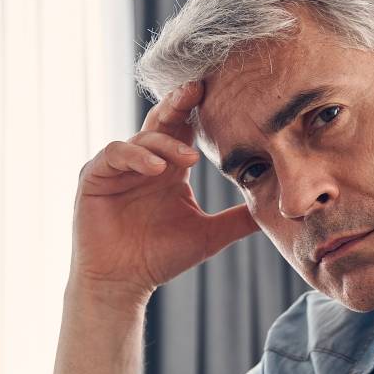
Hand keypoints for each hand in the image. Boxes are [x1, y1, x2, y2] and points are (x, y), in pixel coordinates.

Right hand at [69, 82, 258, 304]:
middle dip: (180, 102)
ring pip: (142, 136)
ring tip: (189, 159)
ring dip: (166, 142)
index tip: (224, 93)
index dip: (199, 109)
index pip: (185, 128)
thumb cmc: (160, 258)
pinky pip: (115, 154)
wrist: (123, 284)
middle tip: (199, 90)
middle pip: (162, 119)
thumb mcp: (209, 235)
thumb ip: (238, 219)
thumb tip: (279, 210)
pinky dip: (136, 156)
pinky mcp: (95, 176)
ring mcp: (118, 166)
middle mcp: (144, 160)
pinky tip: (156, 169)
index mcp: (169, 167)